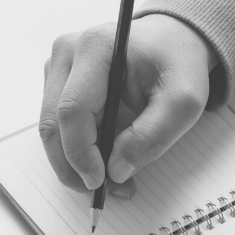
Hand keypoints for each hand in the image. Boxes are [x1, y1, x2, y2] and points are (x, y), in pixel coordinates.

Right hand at [40, 14, 217, 189]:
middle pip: (53, 123)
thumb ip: (152, 136)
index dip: (81, 153)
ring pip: (51, 129)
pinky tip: (103, 160)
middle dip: (73, 166)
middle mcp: (67, 52)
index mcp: (96, 47)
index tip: (101, 181)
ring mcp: (58, 66)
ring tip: (111, 179)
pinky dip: (76, 151)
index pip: (72, 110)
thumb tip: (116, 171)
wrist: (171, 42)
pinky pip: (58, 126)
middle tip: (102, 191)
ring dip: (74, 163)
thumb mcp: (183, 102)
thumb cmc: (177, 65)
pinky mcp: (58, 82)